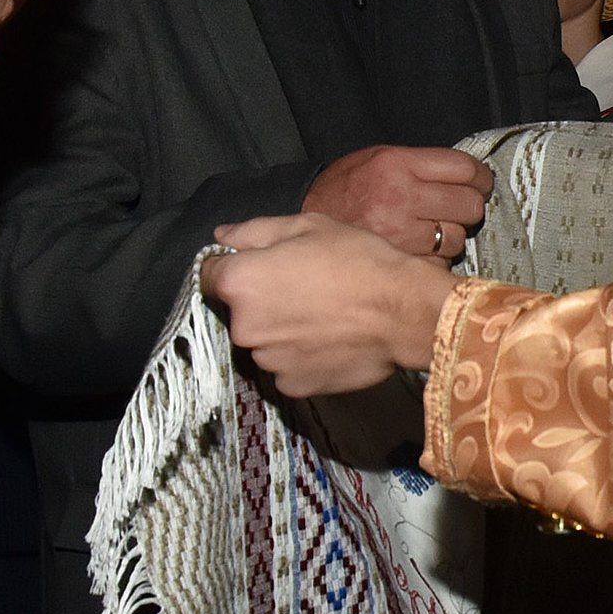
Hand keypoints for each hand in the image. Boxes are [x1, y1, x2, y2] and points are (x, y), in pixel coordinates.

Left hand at [202, 214, 457, 397]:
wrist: (403, 312)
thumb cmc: (357, 260)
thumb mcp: (307, 227)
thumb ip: (254, 231)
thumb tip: (221, 236)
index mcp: (240, 282)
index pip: (209, 274)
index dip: (234, 266)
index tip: (263, 266)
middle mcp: (243, 327)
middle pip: (239, 311)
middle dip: (262, 300)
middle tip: (304, 288)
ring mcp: (266, 361)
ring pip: (263, 341)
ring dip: (281, 330)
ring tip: (323, 316)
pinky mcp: (291, 386)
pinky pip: (286, 366)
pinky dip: (301, 355)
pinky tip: (330, 340)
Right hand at [301, 144, 492, 264]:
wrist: (300, 226)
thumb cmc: (343, 190)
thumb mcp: (376, 159)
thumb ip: (419, 165)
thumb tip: (467, 175)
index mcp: (397, 165)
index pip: (465, 169)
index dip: (480, 178)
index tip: (480, 183)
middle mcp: (401, 198)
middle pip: (469, 205)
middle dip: (468, 207)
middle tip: (455, 209)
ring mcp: (400, 235)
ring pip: (456, 239)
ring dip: (450, 236)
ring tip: (429, 231)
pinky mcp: (396, 266)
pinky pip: (437, 265)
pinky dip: (433, 261)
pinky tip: (417, 252)